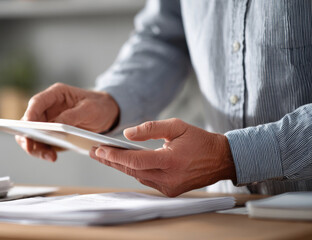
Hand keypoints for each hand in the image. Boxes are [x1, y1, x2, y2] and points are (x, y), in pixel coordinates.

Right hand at [16, 83, 118, 161]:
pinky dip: (44, 152)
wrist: (107, 114)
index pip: (37, 102)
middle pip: (29, 121)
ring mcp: (49, 122)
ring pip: (32, 135)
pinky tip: (52, 157)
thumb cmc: (98, 106)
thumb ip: (71, 116)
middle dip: (28, 135)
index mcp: (55, 95)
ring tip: (49, 156)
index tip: (27, 126)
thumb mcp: (89, 109)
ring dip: (36, 147)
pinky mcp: (52, 135)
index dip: (29, 114)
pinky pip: (42, 144)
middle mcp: (48, 108)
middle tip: (32, 147)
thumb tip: (54, 126)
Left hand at [89, 118, 236, 196]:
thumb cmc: (199, 140)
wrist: (221, 159)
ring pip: (137, 177)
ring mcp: (169, 187)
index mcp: (170, 161)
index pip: (135, 160)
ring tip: (104, 155)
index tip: (98, 149)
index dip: (114, 155)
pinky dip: (134, 171)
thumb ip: (150, 129)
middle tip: (94, 152)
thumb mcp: (176, 126)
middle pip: (131, 170)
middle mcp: (168, 178)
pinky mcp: (170, 191)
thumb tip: (127, 133)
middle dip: (110, 160)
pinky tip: (123, 163)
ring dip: (120, 166)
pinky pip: (146, 181)